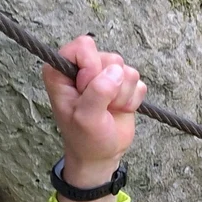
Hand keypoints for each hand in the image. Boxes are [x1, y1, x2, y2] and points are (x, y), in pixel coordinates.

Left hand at [42, 35, 146, 201]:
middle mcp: (83, 67)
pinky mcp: (123, 84)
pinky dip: (132, 100)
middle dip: (109, 85)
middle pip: (109, 57)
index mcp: (62, 69)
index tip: (86, 90)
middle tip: (100, 105)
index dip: (91, 68)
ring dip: (122, 95)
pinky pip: (138, 82)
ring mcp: (105, 75)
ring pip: (127, 70)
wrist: (101, 155)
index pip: (83, 46)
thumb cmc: (85, 138)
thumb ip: (98, 92)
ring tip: (109, 109)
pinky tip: (120, 110)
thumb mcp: (85, 118)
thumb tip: (117, 72)